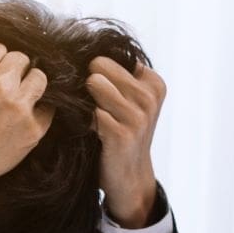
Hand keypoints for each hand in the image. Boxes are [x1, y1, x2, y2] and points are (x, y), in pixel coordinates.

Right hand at [0, 41, 53, 212]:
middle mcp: (0, 86)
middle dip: (13, 69)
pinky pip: (48, 106)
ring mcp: (19, 108)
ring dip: (30, 83)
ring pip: (40, 77)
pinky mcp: (34, 128)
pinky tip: (24, 115)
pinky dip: (39, 109)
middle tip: (4, 85)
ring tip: (18, 96)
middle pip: (21, 58)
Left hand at [86, 57, 165, 227]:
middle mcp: (149, 96)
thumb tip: (80, 55)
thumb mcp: (128, 100)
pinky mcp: (123, 133)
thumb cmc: (122, 132)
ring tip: (93, 117)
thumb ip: (114, 75)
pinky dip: (83, 120)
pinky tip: (91, 132)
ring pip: (94, 84)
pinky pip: (90, 111)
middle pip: (99, 66)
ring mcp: (139, 115)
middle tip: (93, 105)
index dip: (97, 71)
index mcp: (153, 82)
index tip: (100, 92)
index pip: (111, 56)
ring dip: (85, 101)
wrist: (129, 176)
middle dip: (89, 82)